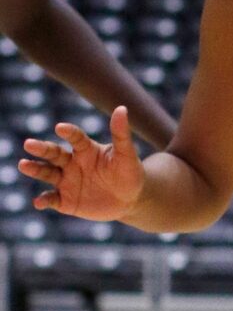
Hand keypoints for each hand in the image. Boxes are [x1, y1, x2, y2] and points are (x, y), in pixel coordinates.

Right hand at [18, 105, 144, 219]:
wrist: (130, 199)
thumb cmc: (129, 172)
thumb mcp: (127, 154)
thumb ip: (121, 134)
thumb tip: (122, 108)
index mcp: (86, 149)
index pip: (76, 138)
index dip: (69, 132)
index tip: (60, 127)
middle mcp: (72, 163)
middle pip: (54, 153)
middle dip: (41, 149)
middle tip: (29, 143)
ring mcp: (67, 181)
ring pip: (47, 173)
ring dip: (35, 169)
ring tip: (23, 164)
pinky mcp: (66, 200)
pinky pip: (52, 199)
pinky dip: (44, 200)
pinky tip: (39, 202)